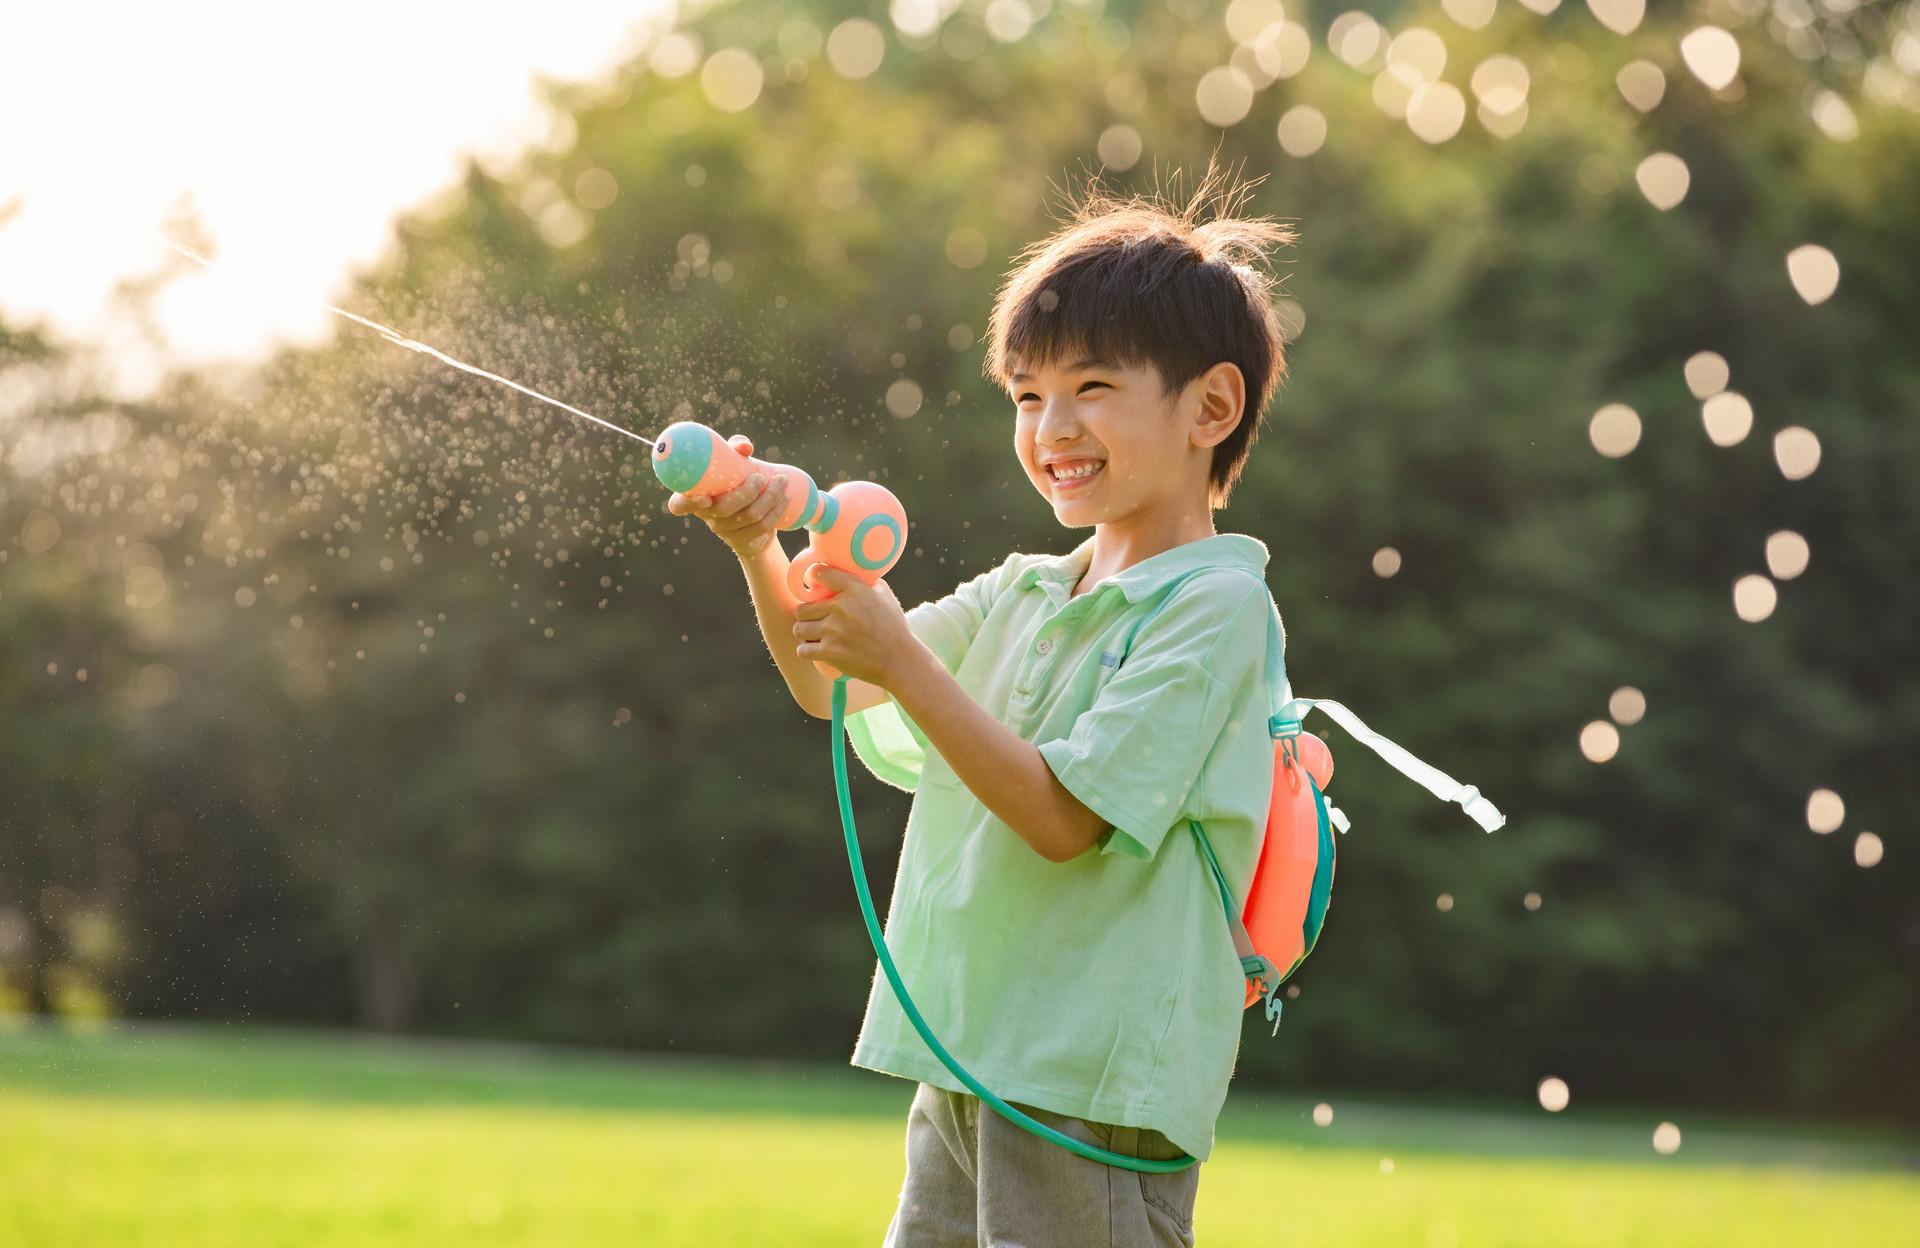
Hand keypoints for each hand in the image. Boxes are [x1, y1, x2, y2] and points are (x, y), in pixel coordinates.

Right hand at [665, 434, 786, 557]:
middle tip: (761, 478)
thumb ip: (734, 449)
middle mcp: (706, 516)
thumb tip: (745, 448)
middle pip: (723, 509)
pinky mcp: (743, 541)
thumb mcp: (732, 463)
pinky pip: (762, 527)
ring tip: (782, 481)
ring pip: (747, 517)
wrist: (752, 515)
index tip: (704, 497)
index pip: (678, 506)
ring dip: (769, 498)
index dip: (688, 504)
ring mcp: (724, 531)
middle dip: (745, 493)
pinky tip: (786, 498)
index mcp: (693, 496)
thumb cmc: (735, 480)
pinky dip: (777, 510)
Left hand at [792, 565, 916, 686]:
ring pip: (799, 629)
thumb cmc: (894, 628)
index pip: (820, 573)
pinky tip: (814, 650)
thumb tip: (850, 574)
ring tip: (814, 637)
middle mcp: (841, 607)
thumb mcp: (885, 596)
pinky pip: (802, 650)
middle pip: (802, 608)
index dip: (814, 578)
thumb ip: (866, 583)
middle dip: (807, 615)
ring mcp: (833, 630)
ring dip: (804, 634)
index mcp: (855, 589)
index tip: (815, 586)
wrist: (900, 660)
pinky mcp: (829, 652)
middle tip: (815, 620)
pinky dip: (807, 652)